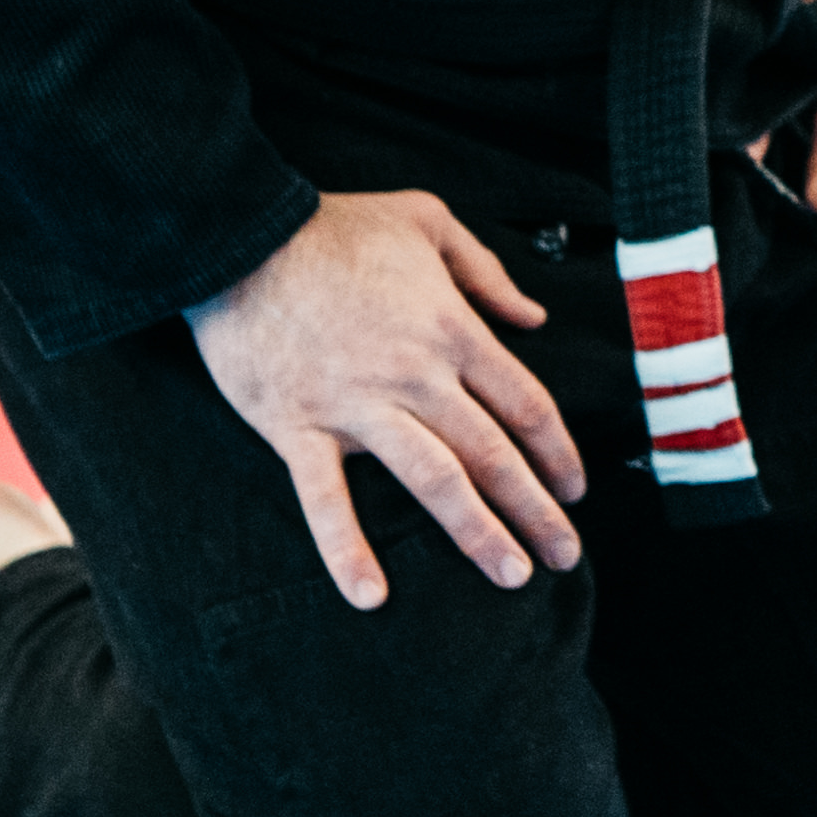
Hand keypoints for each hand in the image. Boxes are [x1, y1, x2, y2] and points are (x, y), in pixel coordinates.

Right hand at [187, 190, 588, 608]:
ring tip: (511, 576)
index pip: (525, 406)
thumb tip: (534, 316)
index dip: (557, 453)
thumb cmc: (334, 227)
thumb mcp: (427, 220)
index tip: (575, 490)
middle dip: (536, 509)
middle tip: (566, 556)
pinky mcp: (297, 427)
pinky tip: (370, 596)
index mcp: (451, 331)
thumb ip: (486, 271)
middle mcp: (416, 376)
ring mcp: (357, 406)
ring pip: (434, 481)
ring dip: (476, 533)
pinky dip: (346, 549)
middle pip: (493, 454)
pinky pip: (325, 499)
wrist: (240, 237)